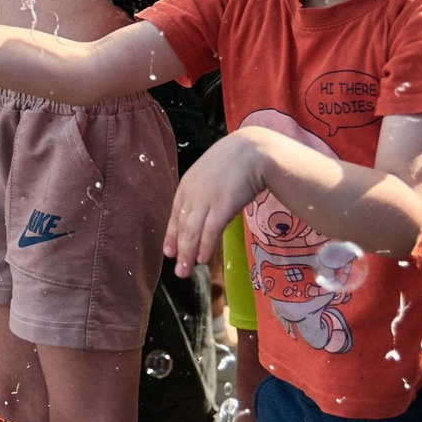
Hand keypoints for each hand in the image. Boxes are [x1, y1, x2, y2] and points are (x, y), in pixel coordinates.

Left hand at [166, 129, 269, 276]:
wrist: (253, 149)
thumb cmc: (236, 160)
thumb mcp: (213, 172)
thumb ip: (205, 189)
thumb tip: (205, 208)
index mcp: (187, 183)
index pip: (175, 214)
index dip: (171, 235)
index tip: (168, 252)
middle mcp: (192, 193)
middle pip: (182, 226)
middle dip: (179, 250)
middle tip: (178, 271)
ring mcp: (206, 199)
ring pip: (192, 232)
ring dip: (188, 254)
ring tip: (186, 271)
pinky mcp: (221, 206)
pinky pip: (210, 231)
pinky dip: (205, 246)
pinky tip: (203, 259)